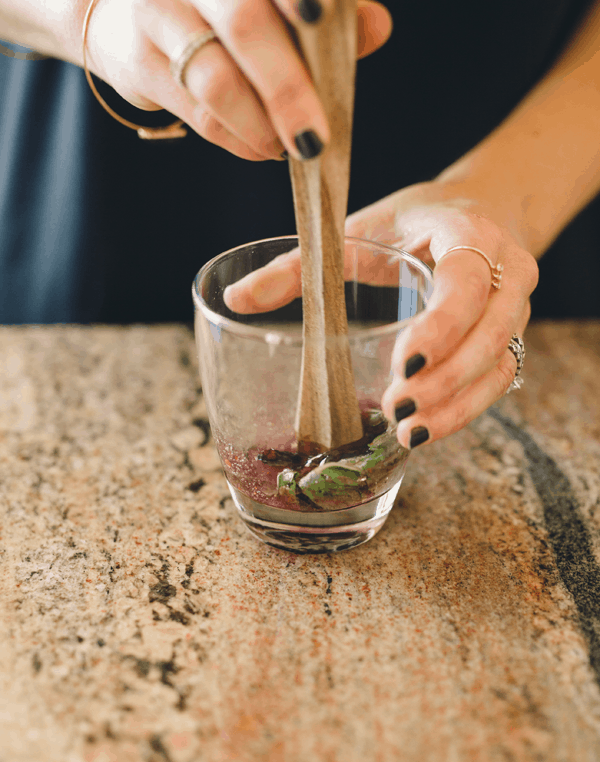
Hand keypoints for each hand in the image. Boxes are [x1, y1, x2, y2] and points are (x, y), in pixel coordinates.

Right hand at [83, 0, 391, 159]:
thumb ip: (330, 12)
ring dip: (262, 126)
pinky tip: (263, 146)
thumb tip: (377, 27)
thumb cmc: (220, 9)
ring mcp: (155, 12)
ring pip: (215, 79)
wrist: (125, 15)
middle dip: (286, 88)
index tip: (321, 18)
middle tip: (315, 138)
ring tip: (292, 148)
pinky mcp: (138, 61)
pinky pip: (198, 113)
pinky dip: (239, 139)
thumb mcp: (272, 0)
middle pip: (243, 22)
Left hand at [225, 180, 538, 447]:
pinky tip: (425, 430)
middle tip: (397, 409)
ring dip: (456, 405)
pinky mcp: (509, 340)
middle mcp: (508, 273)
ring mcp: (515, 310)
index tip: (403, 364)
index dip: (441, 327)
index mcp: (470, 235)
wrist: (483, 210)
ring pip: (498, 366)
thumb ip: (299, 265)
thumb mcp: (361, 229)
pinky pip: (499, 382)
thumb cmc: (415, 222)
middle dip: (446, 380)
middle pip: (489, 335)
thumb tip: (234, 300)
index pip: (467, 283)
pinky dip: (464, 411)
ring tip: (408, 433)